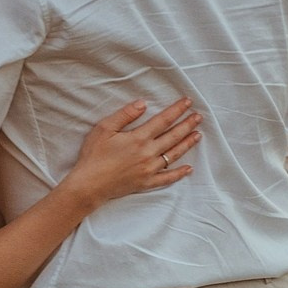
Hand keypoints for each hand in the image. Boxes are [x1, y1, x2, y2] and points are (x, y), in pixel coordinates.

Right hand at [64, 99, 200, 208]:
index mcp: (138, 138)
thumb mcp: (104, 129)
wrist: (89, 184)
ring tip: (198, 135)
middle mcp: (148, 153)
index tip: (187, 102)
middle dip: (187, 125)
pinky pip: (167, 178)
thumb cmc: (94, 155)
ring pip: (174, 155)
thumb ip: (125, 115)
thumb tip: (143, 104)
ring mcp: (149, 169)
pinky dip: (179, 174)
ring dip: (187, 144)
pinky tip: (189, 168)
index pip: (163, 120)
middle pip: (173, 136)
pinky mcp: (146, 182)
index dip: (177, 110)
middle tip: (199, 117)